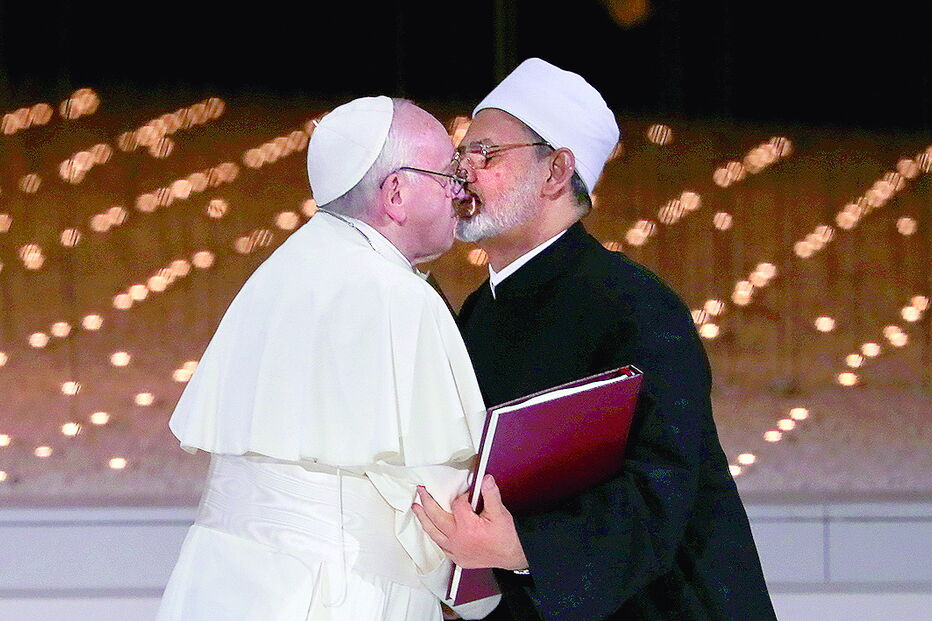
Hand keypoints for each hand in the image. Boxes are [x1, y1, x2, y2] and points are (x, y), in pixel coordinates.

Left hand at [412, 474, 527, 570]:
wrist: (512, 556)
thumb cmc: (506, 537)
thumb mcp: (500, 513)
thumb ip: (491, 495)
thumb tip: (485, 480)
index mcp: (468, 527)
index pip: (457, 504)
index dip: (462, 496)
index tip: (468, 494)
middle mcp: (458, 539)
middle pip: (436, 517)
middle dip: (427, 502)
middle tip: (421, 491)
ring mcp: (455, 550)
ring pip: (433, 533)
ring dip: (423, 519)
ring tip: (416, 508)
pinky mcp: (457, 558)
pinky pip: (440, 545)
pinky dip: (434, 535)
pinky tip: (431, 529)